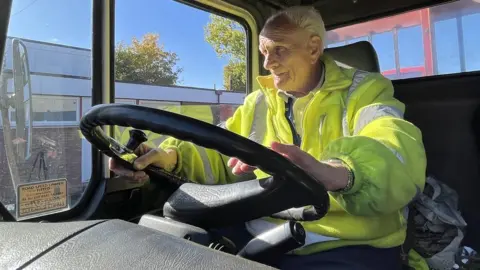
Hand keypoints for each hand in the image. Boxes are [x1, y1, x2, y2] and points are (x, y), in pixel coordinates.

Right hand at [109, 143, 176, 182]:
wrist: (168, 163)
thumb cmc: (162, 155)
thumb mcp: (156, 154)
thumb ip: (146, 158)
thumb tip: (135, 166)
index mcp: (132, 149)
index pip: (116, 156)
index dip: (116, 165)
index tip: (127, 172)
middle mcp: (128, 157)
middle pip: (119, 168)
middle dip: (128, 174)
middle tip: (141, 175)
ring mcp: (130, 165)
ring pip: (124, 175)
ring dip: (134, 178)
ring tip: (146, 176)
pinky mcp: (134, 173)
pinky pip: (130, 179)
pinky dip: (137, 181)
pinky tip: (145, 178)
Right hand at [227, 141, 348, 190]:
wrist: (327, 179)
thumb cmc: (317, 169)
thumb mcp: (305, 160)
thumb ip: (290, 151)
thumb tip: (271, 143)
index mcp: (282, 153)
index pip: (261, 152)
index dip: (248, 156)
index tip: (237, 163)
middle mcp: (279, 157)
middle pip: (257, 156)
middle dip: (243, 160)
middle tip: (232, 168)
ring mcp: (279, 163)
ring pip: (259, 161)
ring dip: (246, 164)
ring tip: (235, 170)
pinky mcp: (281, 171)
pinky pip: (264, 167)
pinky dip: (253, 168)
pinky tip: (246, 173)